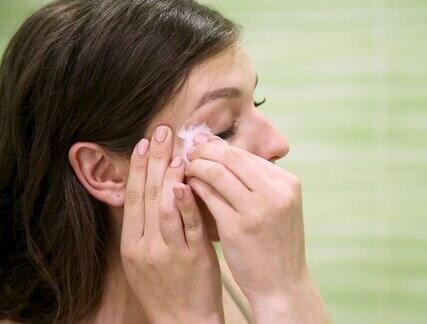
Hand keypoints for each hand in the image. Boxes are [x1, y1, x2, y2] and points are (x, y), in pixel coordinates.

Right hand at [121, 125, 222, 323]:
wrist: (182, 320)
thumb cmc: (166, 286)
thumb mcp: (145, 257)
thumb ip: (148, 226)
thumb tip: (154, 189)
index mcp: (131, 243)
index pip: (133, 197)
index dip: (137, 168)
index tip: (143, 142)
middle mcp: (144, 246)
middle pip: (147, 195)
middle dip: (153, 160)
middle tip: (161, 132)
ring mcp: (167, 252)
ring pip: (164, 208)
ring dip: (169, 178)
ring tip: (176, 152)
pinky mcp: (191, 259)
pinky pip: (188, 227)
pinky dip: (187, 204)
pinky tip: (187, 184)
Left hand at [185, 135, 327, 323]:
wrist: (282, 283)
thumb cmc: (275, 243)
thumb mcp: (280, 207)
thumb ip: (259, 181)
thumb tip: (221, 151)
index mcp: (288, 183)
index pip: (247, 155)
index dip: (219, 147)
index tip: (201, 144)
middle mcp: (275, 192)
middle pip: (232, 157)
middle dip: (204, 150)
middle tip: (186, 150)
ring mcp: (257, 209)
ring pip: (217, 173)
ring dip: (195, 166)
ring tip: (182, 167)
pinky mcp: (238, 227)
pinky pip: (208, 196)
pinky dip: (193, 187)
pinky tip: (184, 188)